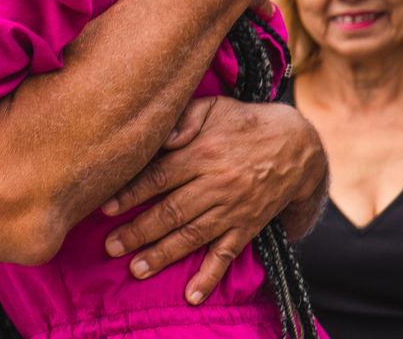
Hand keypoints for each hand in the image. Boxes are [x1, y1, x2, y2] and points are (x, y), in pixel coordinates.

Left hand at [100, 97, 326, 304]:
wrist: (297, 147)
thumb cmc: (244, 123)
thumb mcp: (214, 107)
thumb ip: (183, 119)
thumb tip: (160, 136)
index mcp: (202, 154)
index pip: (159, 176)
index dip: (131, 193)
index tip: (105, 207)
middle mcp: (216, 184)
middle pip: (171, 211)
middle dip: (138, 231)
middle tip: (111, 246)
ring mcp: (232, 209)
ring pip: (192, 236)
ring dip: (163, 254)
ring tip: (136, 269)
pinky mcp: (247, 227)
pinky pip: (226, 254)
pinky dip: (210, 276)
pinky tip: (192, 295)